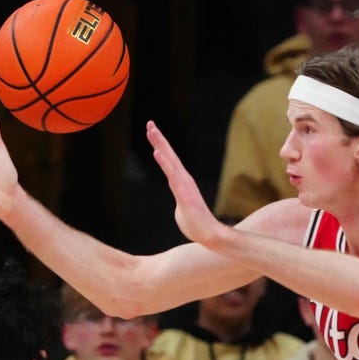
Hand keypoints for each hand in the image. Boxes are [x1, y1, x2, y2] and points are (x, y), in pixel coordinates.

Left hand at [146, 121, 227, 247]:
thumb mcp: (183, 210)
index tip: (153, 132)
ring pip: (170, 161)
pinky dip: (164, 163)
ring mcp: (184, 185)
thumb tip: (181, 205)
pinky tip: (156, 152)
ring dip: (160, 145)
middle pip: (169, 155)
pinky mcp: (184, 194)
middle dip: (159, 139)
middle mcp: (184, 179)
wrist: (209, 236)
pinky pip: (172, 176)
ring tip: (152, 131)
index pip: (170, 161)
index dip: (161, 146)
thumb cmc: (196, 225)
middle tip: (149, 123)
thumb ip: (181, 202)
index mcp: (182, 182)